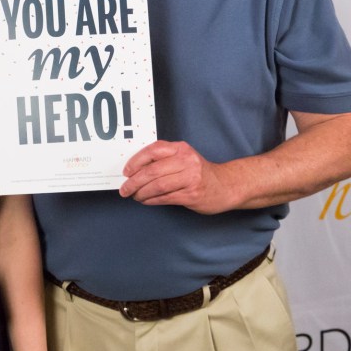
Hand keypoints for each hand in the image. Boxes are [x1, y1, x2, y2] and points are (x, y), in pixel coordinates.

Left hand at [119, 140, 236, 213]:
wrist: (226, 186)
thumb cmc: (198, 172)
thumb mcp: (184, 158)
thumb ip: (163, 159)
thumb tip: (134, 170)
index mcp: (181, 149)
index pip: (153, 151)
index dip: (136, 161)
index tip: (126, 171)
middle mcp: (186, 161)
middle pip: (152, 171)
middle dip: (134, 182)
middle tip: (125, 189)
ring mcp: (190, 178)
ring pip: (157, 186)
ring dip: (141, 193)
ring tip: (135, 196)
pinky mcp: (191, 194)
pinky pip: (165, 198)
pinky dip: (151, 200)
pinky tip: (146, 201)